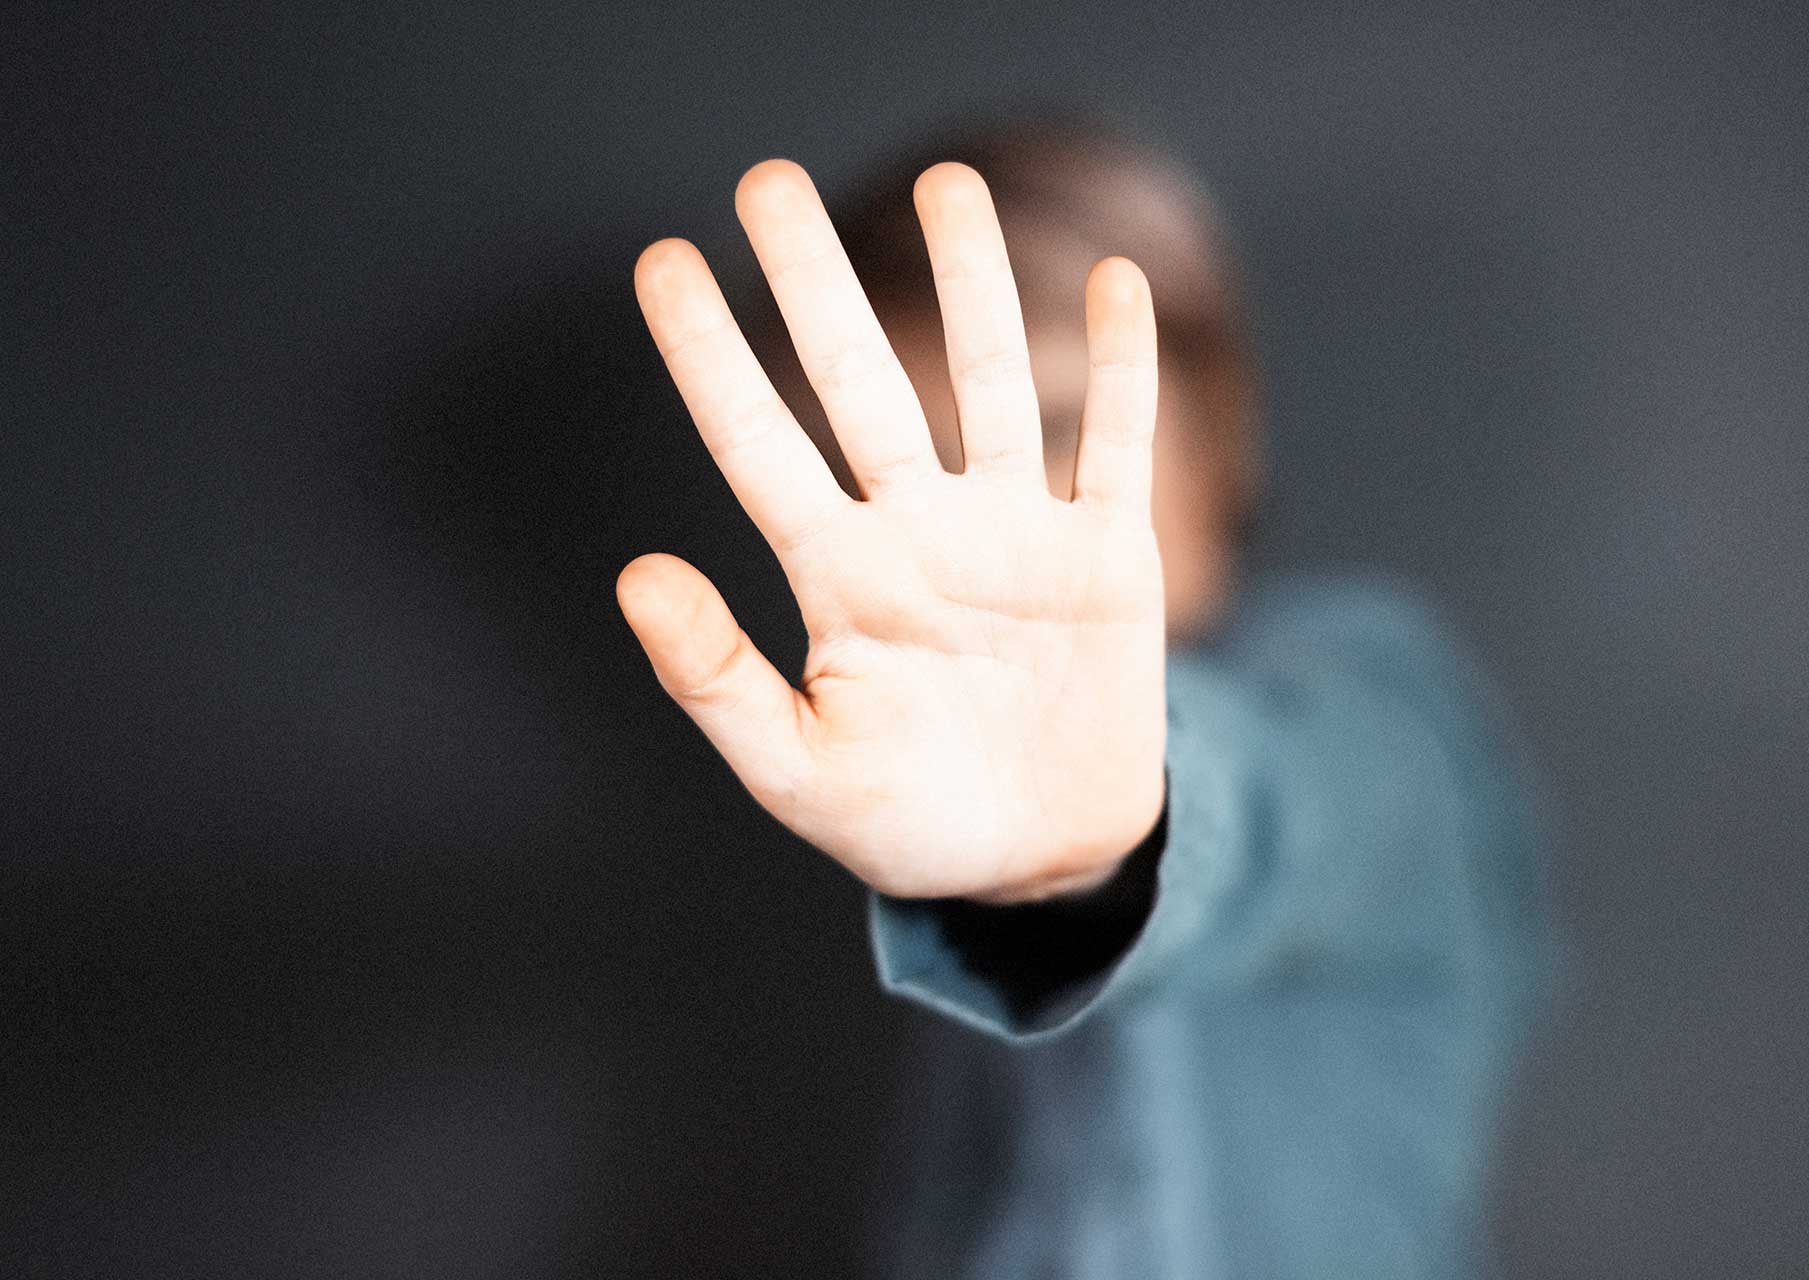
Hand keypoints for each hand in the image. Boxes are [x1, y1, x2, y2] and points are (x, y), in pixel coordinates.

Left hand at [618, 158, 1164, 903]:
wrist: (1042, 860)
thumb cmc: (911, 823)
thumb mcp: (801, 772)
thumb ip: (717, 679)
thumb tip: (635, 573)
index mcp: (838, 578)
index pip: (759, 445)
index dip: (711, 355)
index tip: (666, 262)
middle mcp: (919, 532)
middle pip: (861, 382)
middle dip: (815, 282)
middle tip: (767, 180)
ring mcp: (1014, 535)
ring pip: (989, 383)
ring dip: (972, 285)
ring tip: (948, 183)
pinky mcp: (1106, 555)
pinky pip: (1115, 443)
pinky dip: (1123, 368)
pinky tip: (1115, 282)